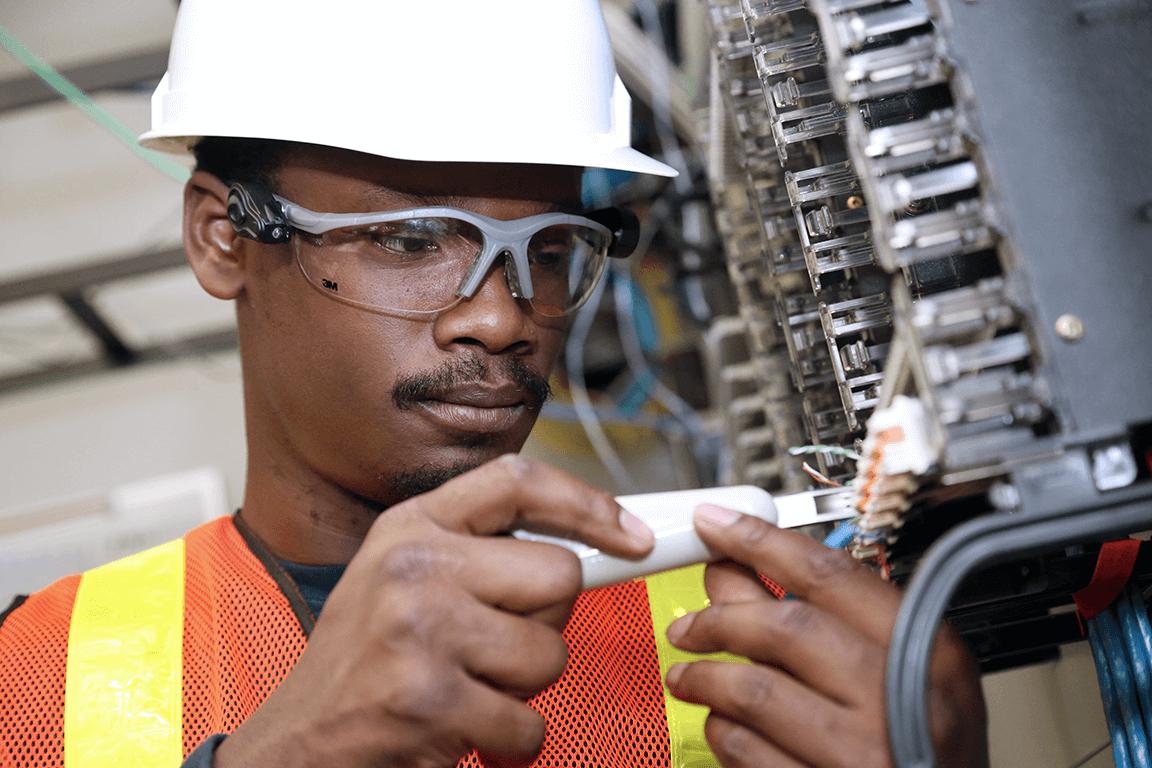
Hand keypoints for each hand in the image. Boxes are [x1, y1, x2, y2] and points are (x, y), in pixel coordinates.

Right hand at [214, 455, 654, 767]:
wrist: (295, 744)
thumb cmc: (362, 664)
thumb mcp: (400, 578)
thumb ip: (479, 553)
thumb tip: (593, 548)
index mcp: (411, 527)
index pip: (517, 483)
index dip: (587, 503)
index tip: (632, 533)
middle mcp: (413, 566)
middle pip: (559, 575)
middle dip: (547, 622)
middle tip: (496, 645)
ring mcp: (419, 630)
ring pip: (552, 653)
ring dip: (524, 687)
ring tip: (469, 686)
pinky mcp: (429, 699)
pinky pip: (529, 722)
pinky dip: (508, 741)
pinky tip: (461, 730)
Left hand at [662, 505, 988, 767]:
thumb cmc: (924, 748)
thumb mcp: (907, 672)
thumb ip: (832, 620)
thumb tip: (740, 569)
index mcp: (927, 654)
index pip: (830, 575)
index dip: (760, 543)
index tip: (717, 527)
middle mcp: (898, 703)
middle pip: (785, 628)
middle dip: (721, 618)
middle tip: (690, 624)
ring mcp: (862, 754)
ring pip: (755, 691)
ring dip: (706, 677)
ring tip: (688, 675)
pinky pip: (747, 751)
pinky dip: (722, 731)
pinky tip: (722, 724)